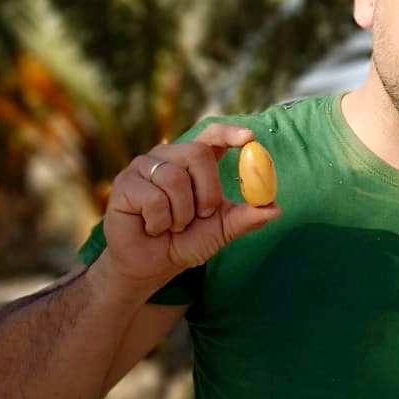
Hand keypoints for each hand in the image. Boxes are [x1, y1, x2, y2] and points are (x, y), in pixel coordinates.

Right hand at [101, 124, 279, 291]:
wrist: (150, 266)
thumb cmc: (185, 242)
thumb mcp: (221, 231)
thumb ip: (245, 218)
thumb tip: (274, 208)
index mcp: (192, 161)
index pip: (211, 134)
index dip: (229, 132)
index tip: (250, 139)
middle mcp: (168, 157)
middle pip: (197, 153)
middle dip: (208, 191)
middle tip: (203, 215)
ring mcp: (143, 168)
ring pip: (175, 178)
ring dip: (182, 213)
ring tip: (173, 226)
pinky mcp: (124, 185)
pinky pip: (153, 198)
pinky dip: (160, 221)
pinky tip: (152, 228)